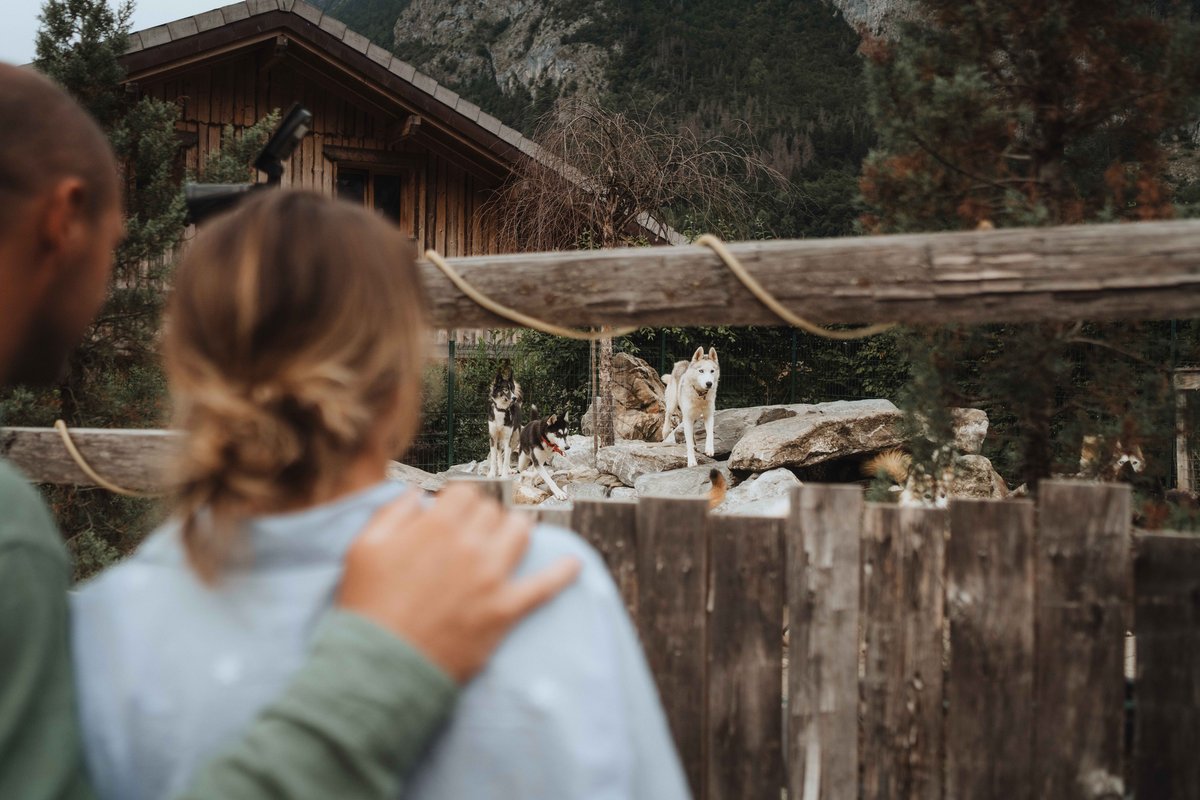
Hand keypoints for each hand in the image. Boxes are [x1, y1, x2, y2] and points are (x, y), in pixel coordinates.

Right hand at [337, 484, 579, 682]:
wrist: (380, 667)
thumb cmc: (367, 608)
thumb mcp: (363, 548)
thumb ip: (392, 513)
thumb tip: (415, 496)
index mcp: (436, 526)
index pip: (465, 492)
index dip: (457, 502)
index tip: (452, 514)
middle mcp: (470, 545)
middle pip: (493, 511)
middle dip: (481, 518)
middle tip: (469, 534)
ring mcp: (492, 578)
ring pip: (520, 532)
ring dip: (514, 531)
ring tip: (507, 538)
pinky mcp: (505, 610)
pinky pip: (545, 585)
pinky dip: (563, 573)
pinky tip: (573, 564)